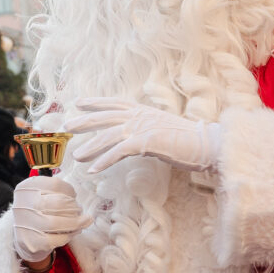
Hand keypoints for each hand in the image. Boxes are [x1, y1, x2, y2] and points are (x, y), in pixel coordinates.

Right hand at [11, 176, 91, 265]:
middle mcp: (23, 204)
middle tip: (80, 211)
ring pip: (56, 223)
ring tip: (83, 222)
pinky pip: (56, 239)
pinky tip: (72, 233)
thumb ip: (58, 193)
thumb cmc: (38, 212)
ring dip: (75, 223)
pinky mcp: (31, 242)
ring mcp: (25, 224)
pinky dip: (68, 236)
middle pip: (58, 203)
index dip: (70, 191)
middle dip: (74, 208)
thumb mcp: (42, 195)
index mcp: (26, 188)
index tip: (73, 197)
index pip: (55, 185)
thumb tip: (77, 201)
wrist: (22, 236)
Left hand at [63, 99, 220, 174]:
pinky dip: (104, 161)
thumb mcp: (163, 130)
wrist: (206, 144)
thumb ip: (147, 130)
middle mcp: (140, 116)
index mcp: (144, 111)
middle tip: (67, 126)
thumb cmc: (187, 141)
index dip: (96, 102)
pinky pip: (119, 151)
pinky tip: (93, 170)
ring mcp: (143, 127)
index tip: (79, 102)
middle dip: (85, 121)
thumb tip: (135, 137)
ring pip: (109, 135)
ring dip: (91, 147)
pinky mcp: (146, 142)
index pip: (115, 103)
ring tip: (76, 156)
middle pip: (106, 117)